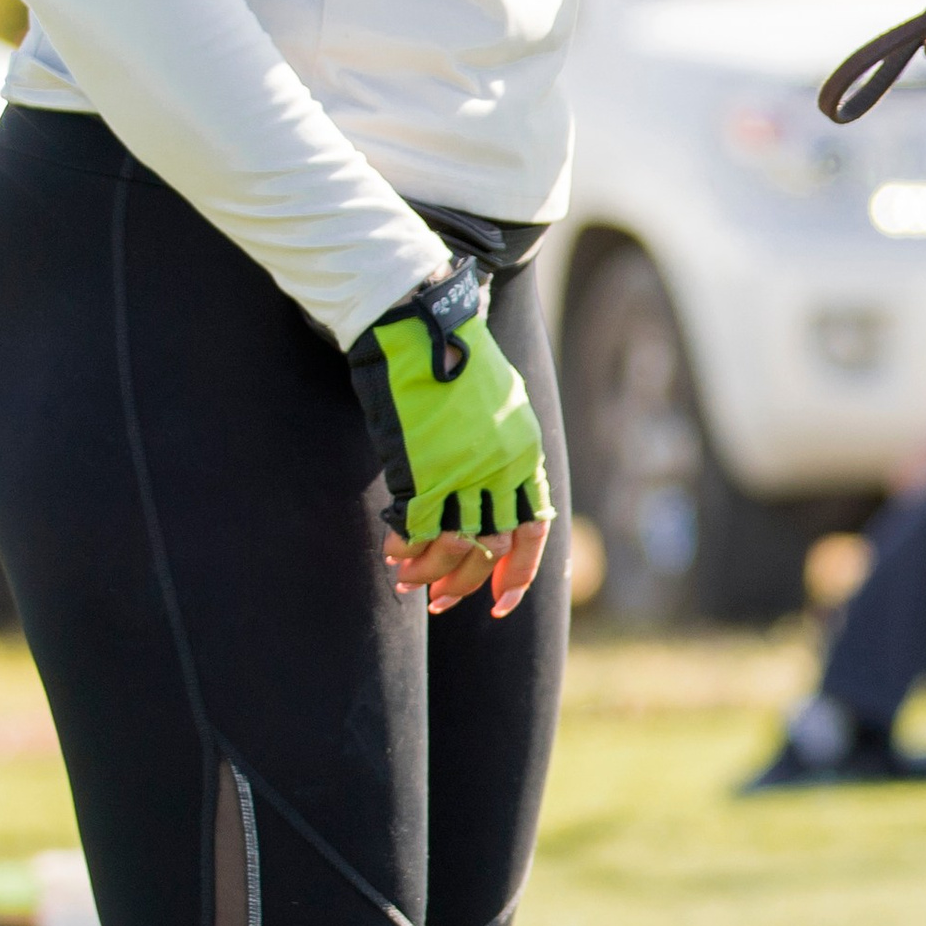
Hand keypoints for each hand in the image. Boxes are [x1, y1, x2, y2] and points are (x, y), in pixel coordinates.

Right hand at [345, 259, 553, 617]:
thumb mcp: (496, 406)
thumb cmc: (449, 360)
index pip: (534, 532)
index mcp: (524, 453)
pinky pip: (416, 528)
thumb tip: (486, 502)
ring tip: (406, 579)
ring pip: (452, 546)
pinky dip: (403, 547)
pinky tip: (391, 550)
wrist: (414, 322)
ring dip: (428, 571)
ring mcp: (463, 470)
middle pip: (491, 547)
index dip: (518, 575)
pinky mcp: (422, 469)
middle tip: (439, 599)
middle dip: (464, 582)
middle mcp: (501, 468)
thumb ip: (498, 456)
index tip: (499, 604)